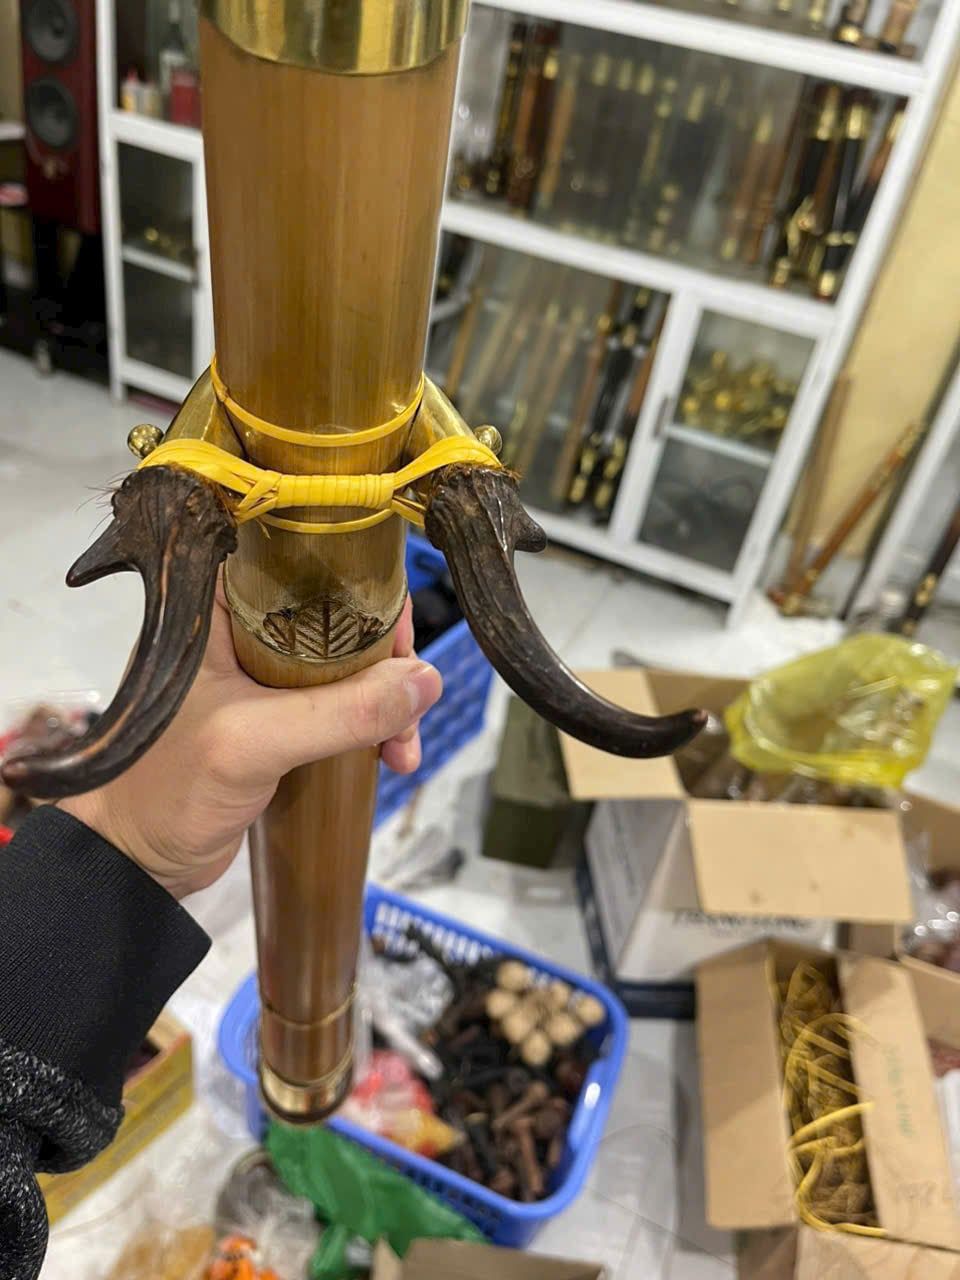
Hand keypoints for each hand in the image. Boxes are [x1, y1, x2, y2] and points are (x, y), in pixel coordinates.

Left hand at [59, 587, 440, 898]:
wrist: (136, 862)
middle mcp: (244, 629)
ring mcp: (262, 675)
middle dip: (389, 661)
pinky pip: (342, 704)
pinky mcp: (277, 716)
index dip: (366, 592)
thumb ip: (342, 711)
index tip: (402, 640)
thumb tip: (428, 681)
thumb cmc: (170, 788)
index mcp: (221, 606)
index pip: (310, 568)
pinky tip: (392, 758)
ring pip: (351, 664)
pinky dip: (373, 726)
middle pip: (343, 618)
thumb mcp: (256, 742)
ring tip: (403, 749)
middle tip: (412, 705)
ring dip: (388, 700)